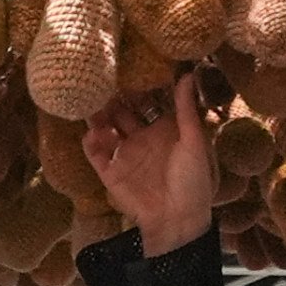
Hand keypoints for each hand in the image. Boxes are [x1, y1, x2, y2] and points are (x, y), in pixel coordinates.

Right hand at [83, 70, 215, 256]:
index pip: (147, 101)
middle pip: (122, 110)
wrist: (178, 220)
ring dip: (98, 114)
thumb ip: (186, 109)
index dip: (139, 85)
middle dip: (113, 96)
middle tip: (103, 77)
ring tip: (92, 100)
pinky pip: (95, 152)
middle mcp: (142, 137)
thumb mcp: (194, 142)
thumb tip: (187, 74)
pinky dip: (91, 140)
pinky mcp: (110, 171)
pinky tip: (93, 131)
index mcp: (165, 129)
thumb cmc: (194, 181)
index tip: (129, 64)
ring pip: (105, 127)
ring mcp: (125, 154)